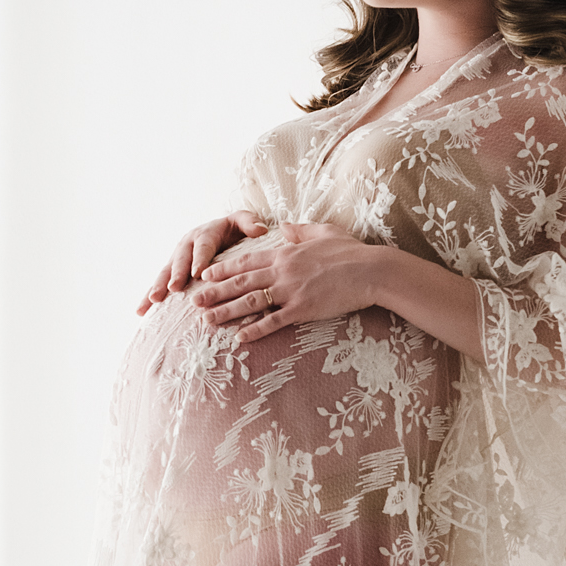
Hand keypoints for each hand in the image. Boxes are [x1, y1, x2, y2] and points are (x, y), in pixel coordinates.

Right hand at [137, 211, 271, 314]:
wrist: (219, 231)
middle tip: (174, 288)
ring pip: (166, 272)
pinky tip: (141, 311)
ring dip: (159, 286)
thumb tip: (261, 229)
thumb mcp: (242, 222)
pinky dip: (148, 296)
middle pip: (180, 259)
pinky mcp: (170, 271)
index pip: (203, 246)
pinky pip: (158, 283)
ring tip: (154, 300)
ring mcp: (176, 258)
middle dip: (176, 274)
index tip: (197, 273)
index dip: (199, 259)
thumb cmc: (234, 229)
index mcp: (205, 233)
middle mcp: (187, 244)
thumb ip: (250, 223)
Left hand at [189, 222, 384, 345]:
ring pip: (251, 302)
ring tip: (207, 320)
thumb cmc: (351, 251)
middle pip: (241, 282)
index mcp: (286, 252)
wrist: (371, 270)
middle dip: (215, 291)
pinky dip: (255, 330)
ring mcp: (291, 291)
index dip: (224, 268)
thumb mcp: (324, 232)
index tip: (205, 274)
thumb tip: (284, 227)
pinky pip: (273, 322)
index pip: (247, 260)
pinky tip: (239, 338)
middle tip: (194, 300)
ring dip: (226, 312)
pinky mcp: (302, 309)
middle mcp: (283, 271)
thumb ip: (300, 230)